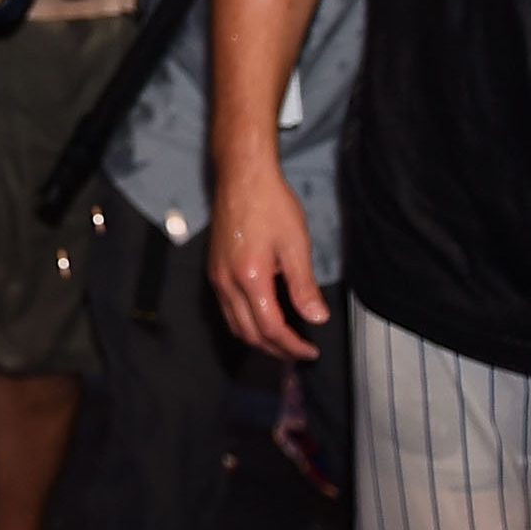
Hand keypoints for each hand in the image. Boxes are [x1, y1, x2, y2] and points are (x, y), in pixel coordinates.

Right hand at [209, 159, 328, 360]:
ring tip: (283, 342)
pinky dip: (246, 323)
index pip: (271, 328)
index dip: (292, 345)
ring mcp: (217, 277)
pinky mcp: (214, 269)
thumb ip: (304, 286)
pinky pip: (227, 310)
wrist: (242, 177)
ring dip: (259, 340)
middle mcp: (227, 282)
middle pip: (249, 333)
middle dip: (276, 350)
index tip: (311, 351)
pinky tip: (263, 318)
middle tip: (300, 352)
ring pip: (235, 325)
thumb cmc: (270, 205)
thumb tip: (316, 318)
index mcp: (250, 277)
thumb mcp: (295, 245)